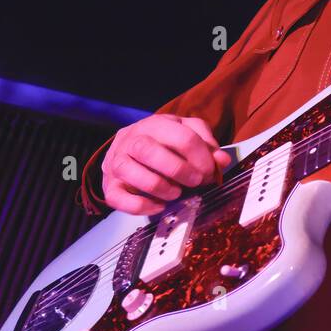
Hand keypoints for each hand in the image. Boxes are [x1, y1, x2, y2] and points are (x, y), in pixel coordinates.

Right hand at [100, 113, 231, 215]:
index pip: (181, 137)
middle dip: (178, 170)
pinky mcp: (109, 186)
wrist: (129, 146)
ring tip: (176, 193)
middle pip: (148, 151)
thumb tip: (221, 160)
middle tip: (195, 182)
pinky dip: (140, 206)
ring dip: (159, 187)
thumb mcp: (188, 132)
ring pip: (129, 172)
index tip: (209, 171)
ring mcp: (116, 162)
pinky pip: (117, 198)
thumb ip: (207, 143)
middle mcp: (131, 140)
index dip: (201, 157)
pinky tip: (159, 206)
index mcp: (155, 125)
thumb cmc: (165, 141)